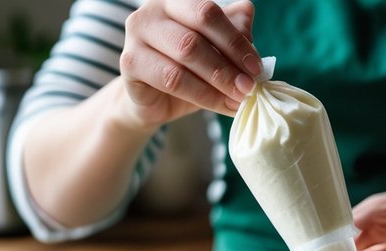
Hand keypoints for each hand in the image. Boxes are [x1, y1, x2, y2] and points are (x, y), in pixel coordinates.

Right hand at [118, 0, 260, 127]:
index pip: (208, 11)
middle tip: (250, 86)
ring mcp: (136, 35)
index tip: (256, 67)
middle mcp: (152, 11)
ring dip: (218, 82)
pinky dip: (203, 96)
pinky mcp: (130, 63)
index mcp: (176, 1)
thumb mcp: (215, 51)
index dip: (235, 41)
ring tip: (239, 99)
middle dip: (228, 63)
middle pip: (196, 32)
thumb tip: (249, 16)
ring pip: (185, 56)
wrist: (153, 101)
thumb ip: (232, 32)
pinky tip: (221, 106)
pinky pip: (172, 80)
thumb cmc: (188, 71)